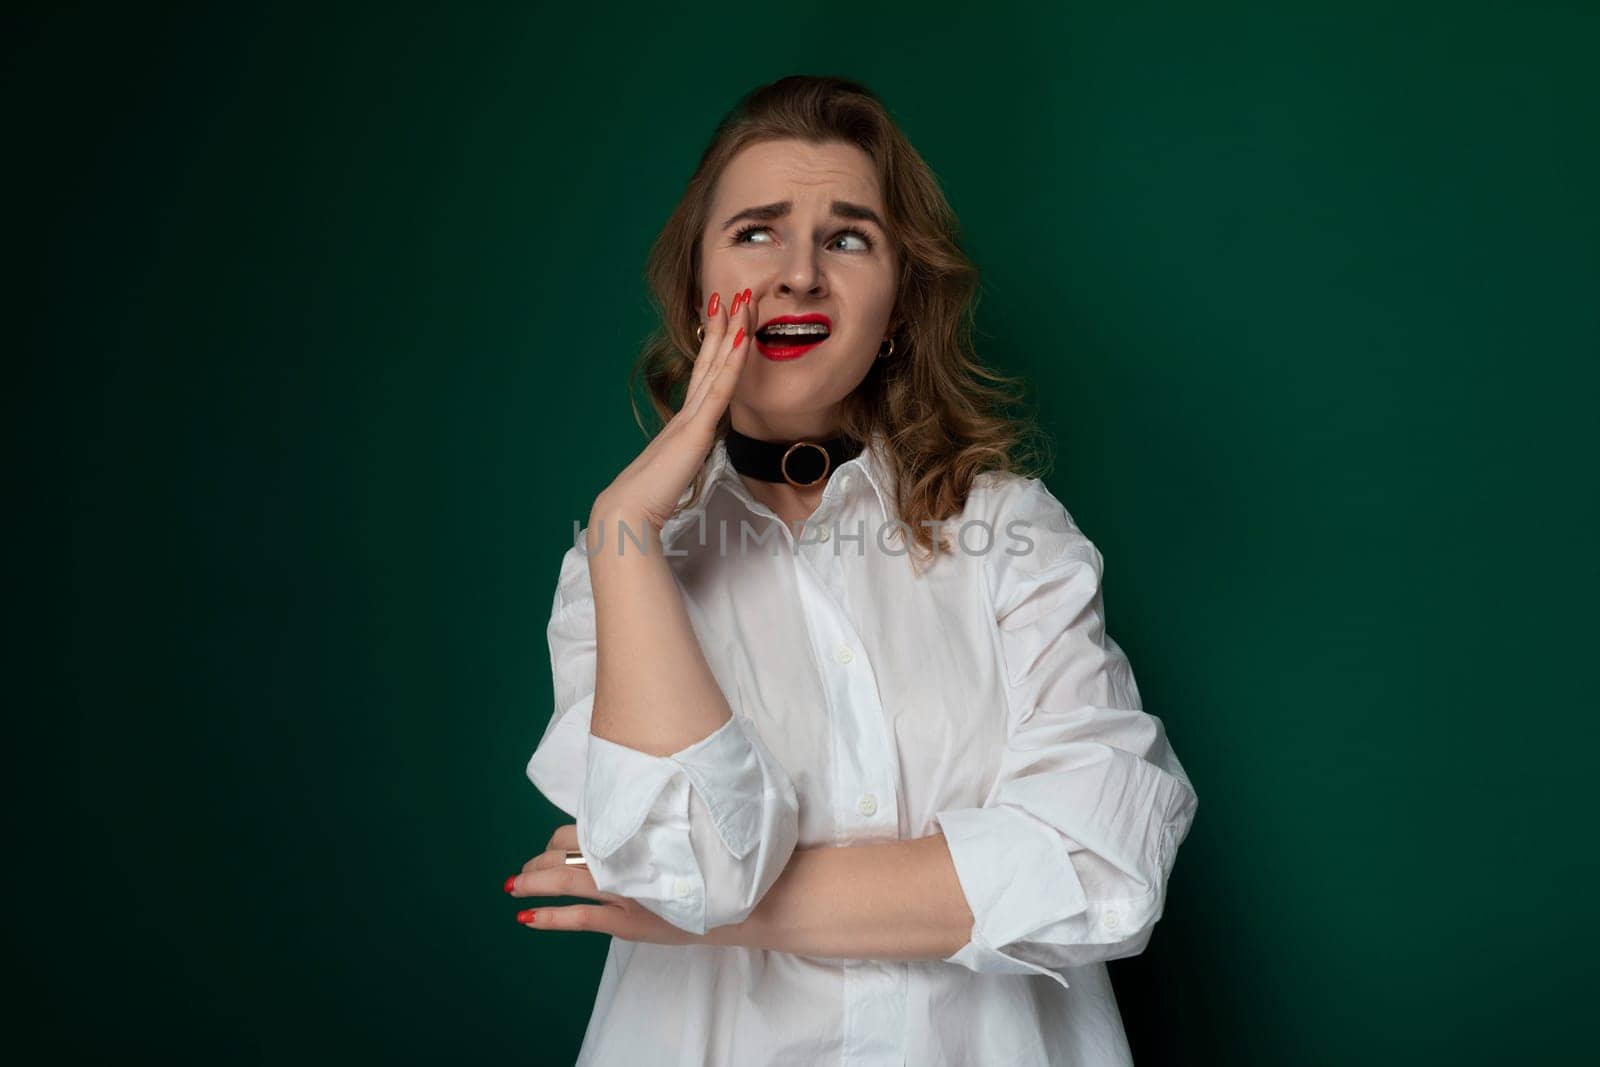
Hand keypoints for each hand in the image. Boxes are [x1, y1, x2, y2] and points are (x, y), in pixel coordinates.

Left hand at [505, 823, 703, 945]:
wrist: (740, 903)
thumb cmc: (709, 867)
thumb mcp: (675, 838)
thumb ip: (644, 833)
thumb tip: (614, 833)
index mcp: (634, 834)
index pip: (581, 829)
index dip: (556, 840)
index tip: (548, 848)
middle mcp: (626, 857)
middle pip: (566, 852)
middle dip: (539, 862)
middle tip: (523, 872)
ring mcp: (625, 890)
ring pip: (565, 881)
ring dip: (533, 883)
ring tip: (513, 887)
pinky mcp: (628, 921)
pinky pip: (580, 917)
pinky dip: (549, 917)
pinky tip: (526, 918)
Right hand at [594, 286, 754, 530]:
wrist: (628, 510)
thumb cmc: (648, 500)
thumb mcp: (675, 475)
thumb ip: (685, 461)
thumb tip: (693, 458)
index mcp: (683, 425)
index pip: (703, 379)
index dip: (714, 349)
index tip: (722, 322)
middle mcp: (687, 413)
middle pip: (709, 362)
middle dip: (722, 328)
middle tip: (732, 296)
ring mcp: (692, 418)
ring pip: (716, 366)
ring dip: (731, 331)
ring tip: (741, 300)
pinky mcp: (697, 429)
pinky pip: (720, 389)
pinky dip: (733, 362)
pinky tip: (744, 337)